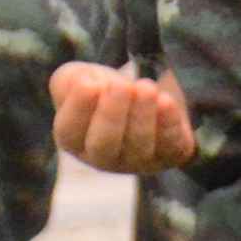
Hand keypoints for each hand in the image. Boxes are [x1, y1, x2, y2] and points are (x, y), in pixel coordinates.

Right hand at [49, 61, 193, 175]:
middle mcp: (104, 158)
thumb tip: (86, 84)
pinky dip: (169, 123)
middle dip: (111, 114)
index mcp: (75, 141)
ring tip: (146, 87)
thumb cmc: (104, 92)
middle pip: (103, 145)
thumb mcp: (81, 79)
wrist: (147, 98)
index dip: (79, 108)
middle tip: (120, 85)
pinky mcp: (170, 155)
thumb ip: (69, 81)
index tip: (90, 83)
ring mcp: (138, 161)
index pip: (69, 132)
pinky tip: (165, 101)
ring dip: (142, 115)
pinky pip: (171, 145)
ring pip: (139, 145)